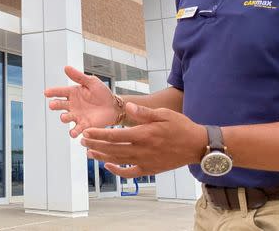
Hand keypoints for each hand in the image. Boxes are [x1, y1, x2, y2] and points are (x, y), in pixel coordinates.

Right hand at [44, 66, 121, 137]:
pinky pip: (76, 130)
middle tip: (53, 105)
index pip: (60, 91)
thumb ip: (78, 76)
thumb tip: (66, 67)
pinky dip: (73, 132)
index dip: (52, 92)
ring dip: (64, 118)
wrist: (114, 107)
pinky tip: (73, 132)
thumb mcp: (91, 82)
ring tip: (65, 117)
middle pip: (59, 105)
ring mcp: (77, 115)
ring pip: (65, 118)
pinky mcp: (84, 125)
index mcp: (72, 93)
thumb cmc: (102, 93)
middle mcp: (72, 105)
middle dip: (55, 105)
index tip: (46, 93)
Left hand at [81, 101, 207, 177]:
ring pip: (118, 161)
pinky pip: (130, 173)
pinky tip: (108, 165)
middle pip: (113, 149)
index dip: (99, 134)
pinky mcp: (150, 169)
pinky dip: (117, 171)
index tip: (86, 132)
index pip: (115, 135)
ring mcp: (145, 161)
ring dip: (102, 156)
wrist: (197, 146)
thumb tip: (128, 106)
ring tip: (89, 152)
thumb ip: (143, 112)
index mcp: (144, 134)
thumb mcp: (164, 114)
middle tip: (82, 141)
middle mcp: (142, 149)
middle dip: (95, 145)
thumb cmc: (181, 126)